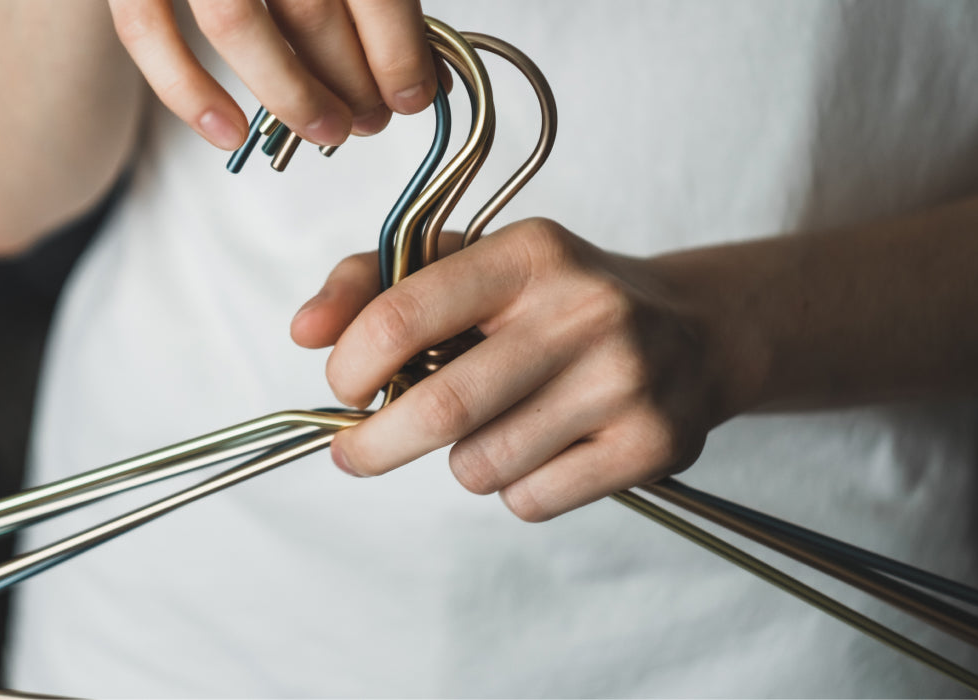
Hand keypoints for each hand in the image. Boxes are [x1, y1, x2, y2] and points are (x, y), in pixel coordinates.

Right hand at [107, 0, 438, 149]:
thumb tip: (417, 67)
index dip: (396, 46)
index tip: (414, 94)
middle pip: (309, 4)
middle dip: (350, 77)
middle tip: (371, 119)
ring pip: (234, 22)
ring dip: (289, 93)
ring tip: (326, 131)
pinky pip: (146, 31)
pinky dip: (188, 90)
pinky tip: (230, 132)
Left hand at [291, 219, 745, 521]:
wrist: (697, 331)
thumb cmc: (552, 300)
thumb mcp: (471, 263)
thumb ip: (373, 282)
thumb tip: (304, 331)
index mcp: (529, 252)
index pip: (402, 316)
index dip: (350, 365)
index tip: (343, 386)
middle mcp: (585, 311)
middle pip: (438, 409)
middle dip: (375, 443)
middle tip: (354, 452)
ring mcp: (626, 381)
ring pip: (480, 465)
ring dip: (461, 461)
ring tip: (491, 427)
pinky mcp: (653, 446)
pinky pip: (531, 500)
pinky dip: (514, 488)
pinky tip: (544, 447)